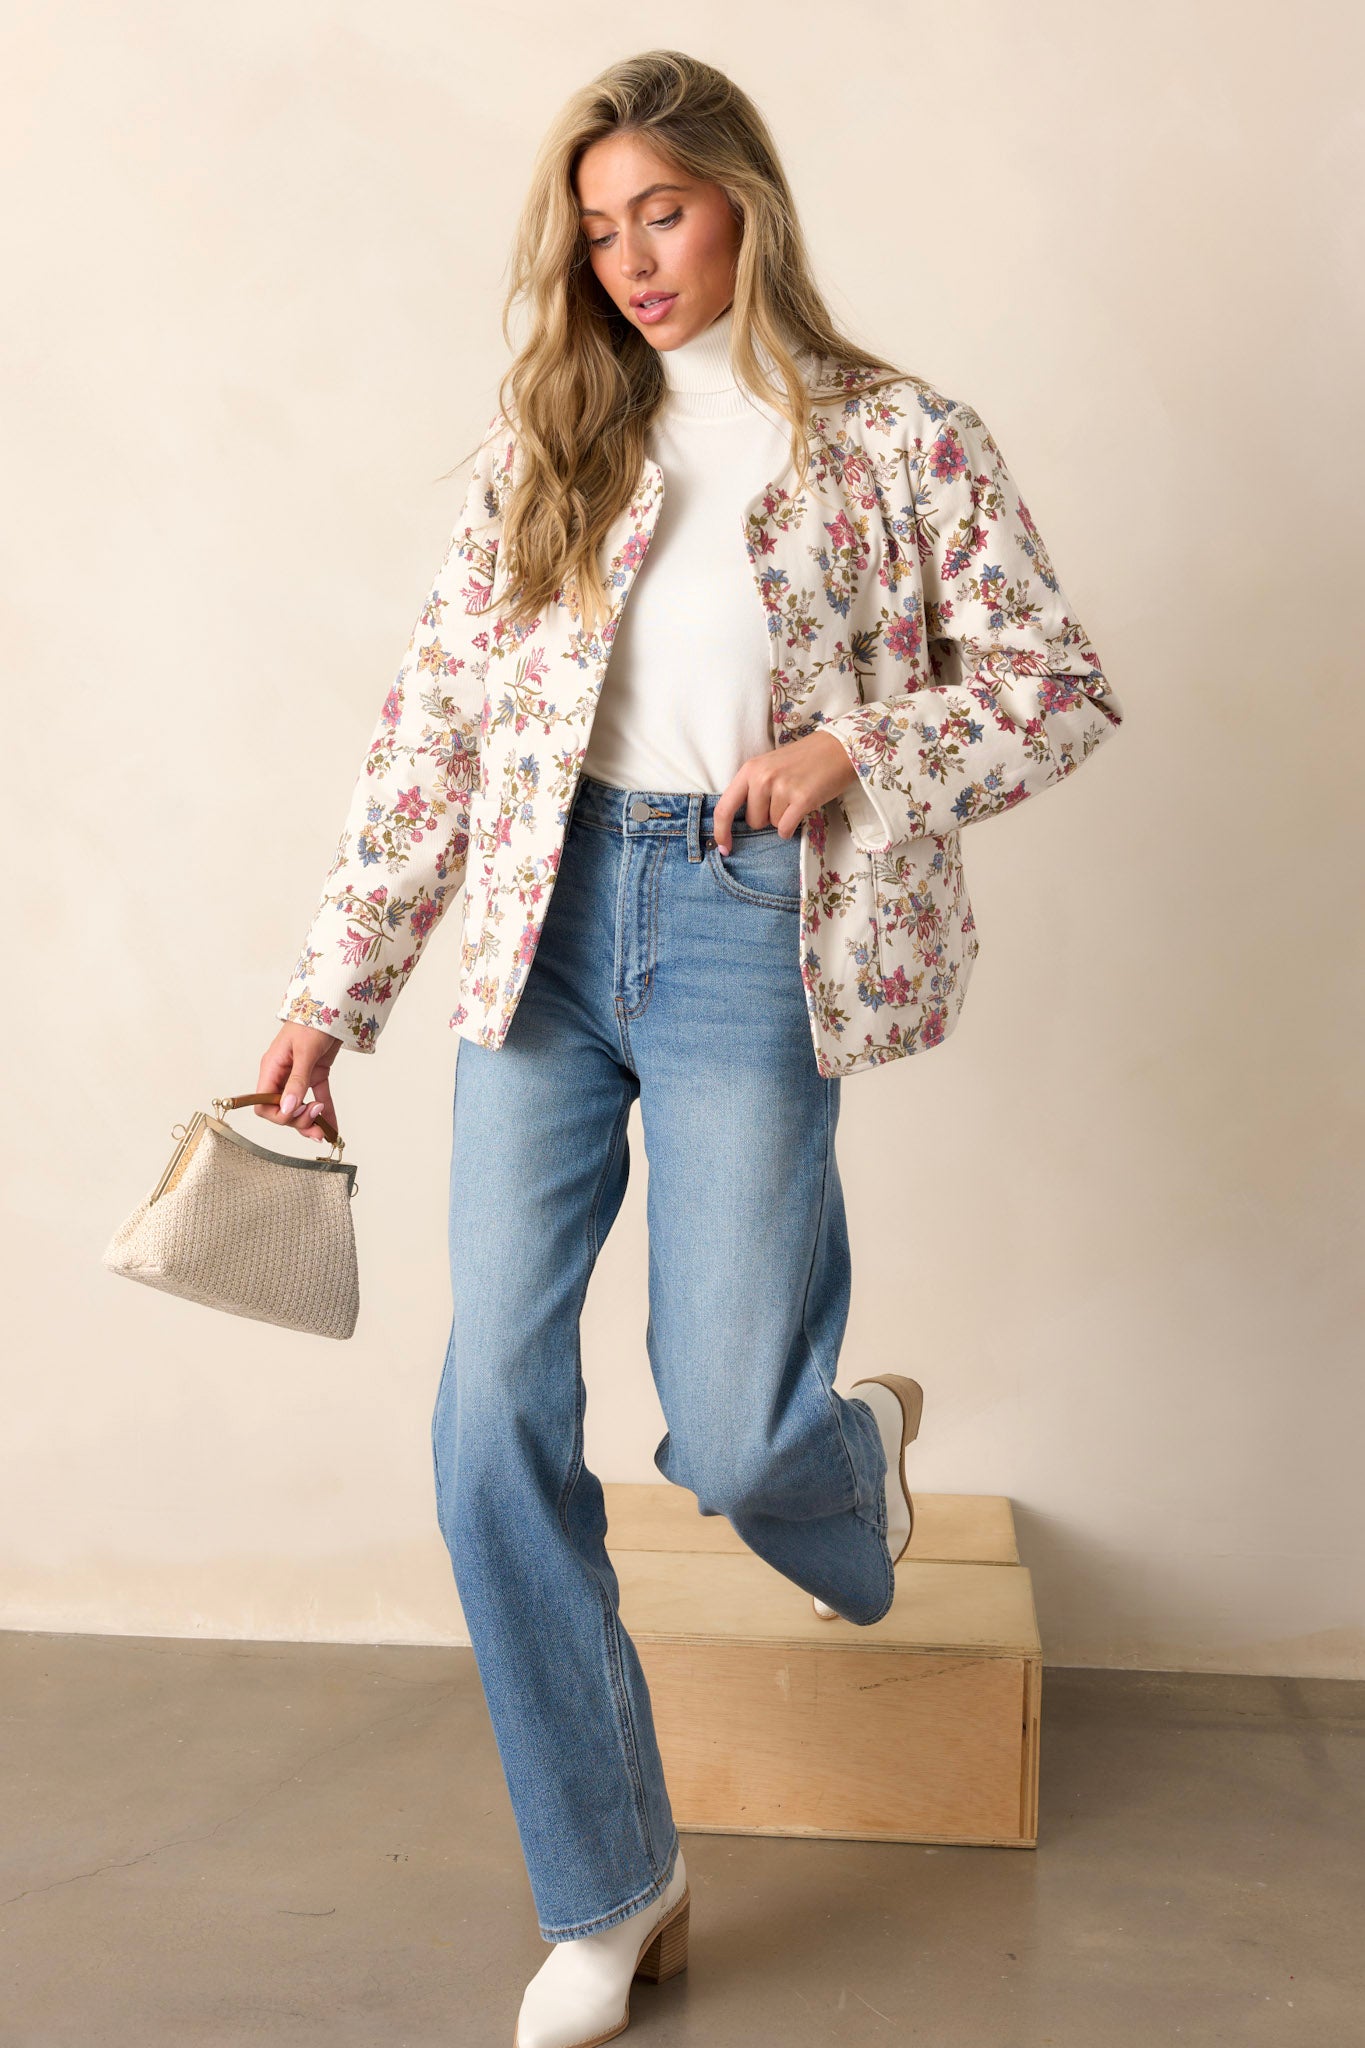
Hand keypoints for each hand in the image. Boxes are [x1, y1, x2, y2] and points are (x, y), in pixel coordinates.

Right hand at [257, 1023, 342, 1143]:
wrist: (333, 1005)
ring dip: (311, 1122)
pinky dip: (325, 1112)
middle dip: (298, 1119)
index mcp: (272, 1068)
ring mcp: (298, 1076)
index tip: (298, 1112)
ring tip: (325, 1132)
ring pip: (299, 1108)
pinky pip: (318, 1097)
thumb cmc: (313, 1020)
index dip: (279, 1114)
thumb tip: (288, 1108)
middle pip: (282, 1109)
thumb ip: (297, 1081)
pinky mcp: (315, 1074)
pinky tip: (333, 1127)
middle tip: (316, 1118)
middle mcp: (282, 1075)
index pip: (263, 1104)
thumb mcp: (305, 1051)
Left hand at [711, 730, 858, 851]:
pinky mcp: (802, 799)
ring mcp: (782, 788)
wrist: (837, 748)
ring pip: (773, 824)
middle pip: (753, 821)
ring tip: (796, 795)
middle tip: (784, 797)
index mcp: (750, 769)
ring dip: (784, 817)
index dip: (721, 831)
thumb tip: (738, 820)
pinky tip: (801, 809)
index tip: (723, 848)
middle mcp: (762, 778)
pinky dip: (792, 826)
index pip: (724, 807)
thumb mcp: (768, 766)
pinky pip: (786, 829)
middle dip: (767, 817)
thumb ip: (751, 788)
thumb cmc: (802, 760)